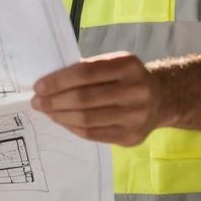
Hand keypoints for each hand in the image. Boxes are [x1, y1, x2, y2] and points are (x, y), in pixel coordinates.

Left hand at [31, 51, 167, 146]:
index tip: (39, 86)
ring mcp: (135, 116)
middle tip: (37, 102)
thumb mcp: (114, 63)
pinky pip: (94, 134)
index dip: (58, 81)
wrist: (162, 98)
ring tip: (47, 112)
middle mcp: (135, 90)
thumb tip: (48, 84)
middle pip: (84, 98)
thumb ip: (88, 70)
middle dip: (54, 101)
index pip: (85, 72)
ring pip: (87, 119)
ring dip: (60, 116)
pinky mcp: (132, 137)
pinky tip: (63, 121)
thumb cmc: (127, 78)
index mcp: (128, 65)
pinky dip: (74, 127)